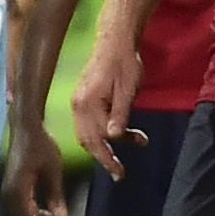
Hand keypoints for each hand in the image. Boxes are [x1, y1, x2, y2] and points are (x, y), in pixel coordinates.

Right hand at [5, 118, 75, 215]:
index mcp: (17, 190)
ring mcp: (9, 192)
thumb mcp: (53, 171)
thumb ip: (57, 197)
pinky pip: (25, 208)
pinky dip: (39, 214)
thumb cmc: (40, 145)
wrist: (26, 127)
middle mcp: (9, 194)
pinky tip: (54, 214)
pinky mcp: (13, 188)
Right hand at [71, 33, 146, 178]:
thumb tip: (113, 138)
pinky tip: (127, 131)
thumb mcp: (128, 90)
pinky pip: (91, 122)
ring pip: (89, 133)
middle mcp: (78, 105)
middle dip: (105, 157)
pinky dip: (106, 131)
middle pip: (88, 140)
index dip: (107, 159)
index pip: (95, 139)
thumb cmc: (125, 63)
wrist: (116, 41)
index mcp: (87, 103)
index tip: (119, 173)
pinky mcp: (84, 99)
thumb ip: (120, 114)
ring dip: (109, 143)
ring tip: (136, 141)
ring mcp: (79, 102)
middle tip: (121, 172)